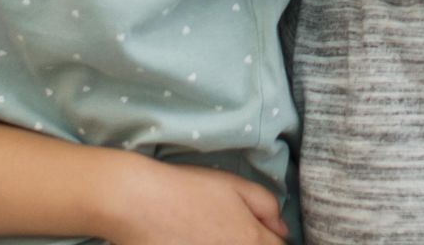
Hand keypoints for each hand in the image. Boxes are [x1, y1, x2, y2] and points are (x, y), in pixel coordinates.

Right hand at [108, 158, 286, 244]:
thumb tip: (282, 229)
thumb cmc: (190, 189)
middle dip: (253, 244)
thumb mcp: (235, 185)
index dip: (272, 240)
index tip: (261, 234)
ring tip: (210, 233)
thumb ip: (266, 206)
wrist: (141, 203)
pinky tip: (194, 239)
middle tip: (230, 231)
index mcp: (250, 238)